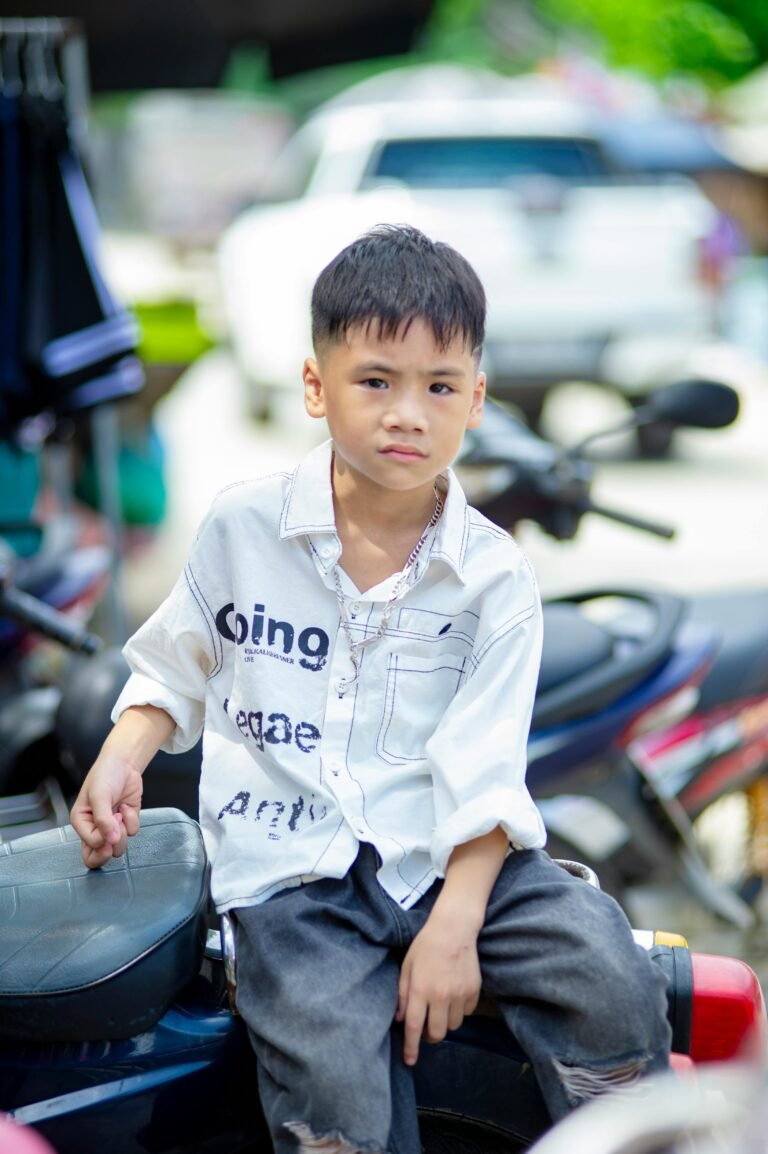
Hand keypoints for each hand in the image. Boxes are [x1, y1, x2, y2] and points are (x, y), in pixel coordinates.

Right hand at [70, 754, 143, 868]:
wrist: (124, 763)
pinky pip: (132, 832)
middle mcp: (94, 829)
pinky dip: (132, 820)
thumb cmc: (105, 775)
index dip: (103, 841)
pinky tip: (126, 806)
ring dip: (124, 831)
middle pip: (99, 857)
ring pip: (119, 848)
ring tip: (120, 812)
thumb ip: (103, 819)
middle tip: (117, 831)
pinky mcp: (126, 823)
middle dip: (112, 847)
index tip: (110, 824)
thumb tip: (110, 841)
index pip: (90, 848)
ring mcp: (111, 827)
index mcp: (81, 823)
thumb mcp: (99, 795)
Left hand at [396, 912, 480, 1066]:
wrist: (454, 929)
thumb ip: (403, 995)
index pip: (414, 1027)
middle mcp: (441, 996)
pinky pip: (467, 1012)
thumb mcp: (407, 967)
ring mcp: (460, 994)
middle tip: (427, 1027)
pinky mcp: (474, 991)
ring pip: (454, 1025)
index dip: (411, 1047)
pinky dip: (460, 1010)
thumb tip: (401, 1020)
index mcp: (420, 990)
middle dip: (431, 1036)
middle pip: (438, 1033)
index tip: (409, 1061)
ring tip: (441, 1006)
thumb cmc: (426, 946)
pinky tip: (454, 996)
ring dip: (446, 1021)